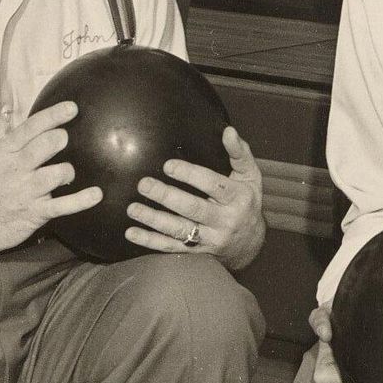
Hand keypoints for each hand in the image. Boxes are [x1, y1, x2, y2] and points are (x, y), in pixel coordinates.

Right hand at [0, 100, 96, 263]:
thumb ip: (10, 132)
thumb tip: (10, 102)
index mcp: (6, 152)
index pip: (31, 128)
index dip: (53, 116)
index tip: (71, 108)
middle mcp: (16, 169)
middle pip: (44, 146)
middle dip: (60, 139)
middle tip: (65, 140)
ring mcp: (26, 192)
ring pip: (56, 174)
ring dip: (68, 171)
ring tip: (68, 173)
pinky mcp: (35, 213)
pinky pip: (63, 206)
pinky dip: (81, 200)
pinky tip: (96, 194)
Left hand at [125, 126, 267, 269]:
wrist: (252, 243)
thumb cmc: (247, 201)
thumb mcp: (251, 176)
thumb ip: (240, 152)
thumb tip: (228, 131)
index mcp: (237, 197)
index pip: (212, 184)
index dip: (190, 175)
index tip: (167, 166)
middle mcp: (224, 220)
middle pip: (193, 208)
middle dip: (166, 197)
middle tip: (144, 184)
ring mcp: (210, 239)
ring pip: (179, 230)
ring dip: (153, 220)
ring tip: (133, 208)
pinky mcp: (197, 251)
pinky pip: (171, 247)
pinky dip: (150, 242)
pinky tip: (131, 233)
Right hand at [306, 305, 382, 382]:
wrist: (362, 310)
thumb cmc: (340, 313)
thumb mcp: (326, 312)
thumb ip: (320, 320)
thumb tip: (326, 335)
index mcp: (329, 360)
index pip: (325, 377)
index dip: (333, 381)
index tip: (342, 380)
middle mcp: (342, 375)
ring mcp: (357, 381)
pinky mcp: (374, 382)